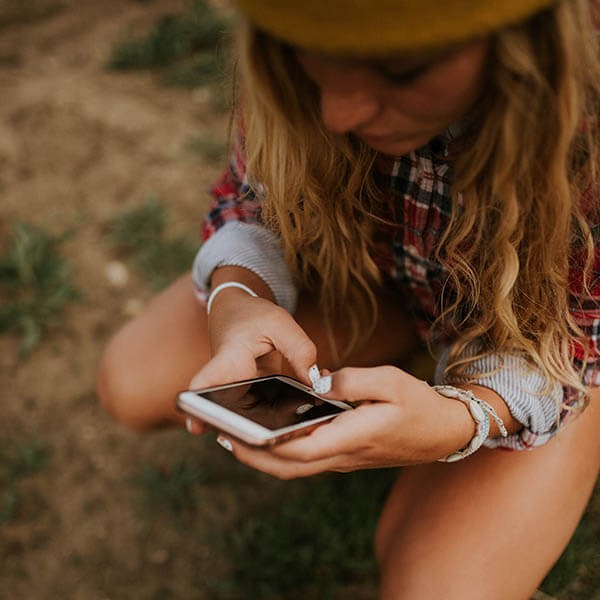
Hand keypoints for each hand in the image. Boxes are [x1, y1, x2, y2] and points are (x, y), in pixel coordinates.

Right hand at [185, 286, 318, 434]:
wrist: (238, 310)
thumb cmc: (252, 315)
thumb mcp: (280, 323)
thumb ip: (299, 350)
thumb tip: (314, 384)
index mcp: (229, 359)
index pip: (204, 385)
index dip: (197, 408)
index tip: (197, 426)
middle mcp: (228, 381)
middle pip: (226, 414)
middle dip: (248, 430)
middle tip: (273, 440)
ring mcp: (238, 391)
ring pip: (249, 419)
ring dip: (272, 426)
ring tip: (301, 427)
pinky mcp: (252, 395)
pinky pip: (265, 412)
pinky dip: (285, 413)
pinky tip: (311, 409)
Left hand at [213, 366, 475, 477]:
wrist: (441, 433)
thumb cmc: (418, 405)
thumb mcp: (390, 381)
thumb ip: (351, 380)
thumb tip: (316, 384)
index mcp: (354, 437)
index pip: (300, 448)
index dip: (265, 445)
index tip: (237, 434)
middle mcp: (344, 455)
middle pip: (289, 466)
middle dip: (254, 456)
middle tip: (223, 438)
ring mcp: (343, 459)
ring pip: (296, 467)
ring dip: (264, 457)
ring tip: (236, 437)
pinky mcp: (344, 456)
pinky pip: (306, 460)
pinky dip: (282, 452)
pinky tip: (270, 433)